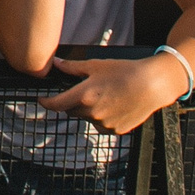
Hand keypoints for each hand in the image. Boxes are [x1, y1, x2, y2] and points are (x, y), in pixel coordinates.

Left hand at [45, 54, 186, 134]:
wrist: (152, 85)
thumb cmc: (124, 71)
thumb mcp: (95, 65)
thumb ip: (72, 67)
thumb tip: (56, 63)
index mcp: (84, 96)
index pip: (57, 105)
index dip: (46, 103)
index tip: (42, 100)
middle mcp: (92, 113)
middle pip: (72, 111)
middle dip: (73, 102)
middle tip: (86, 90)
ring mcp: (104, 124)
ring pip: (87, 118)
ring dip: (89, 110)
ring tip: (106, 95)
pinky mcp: (116, 131)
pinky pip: (102, 125)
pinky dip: (102, 117)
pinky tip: (114, 105)